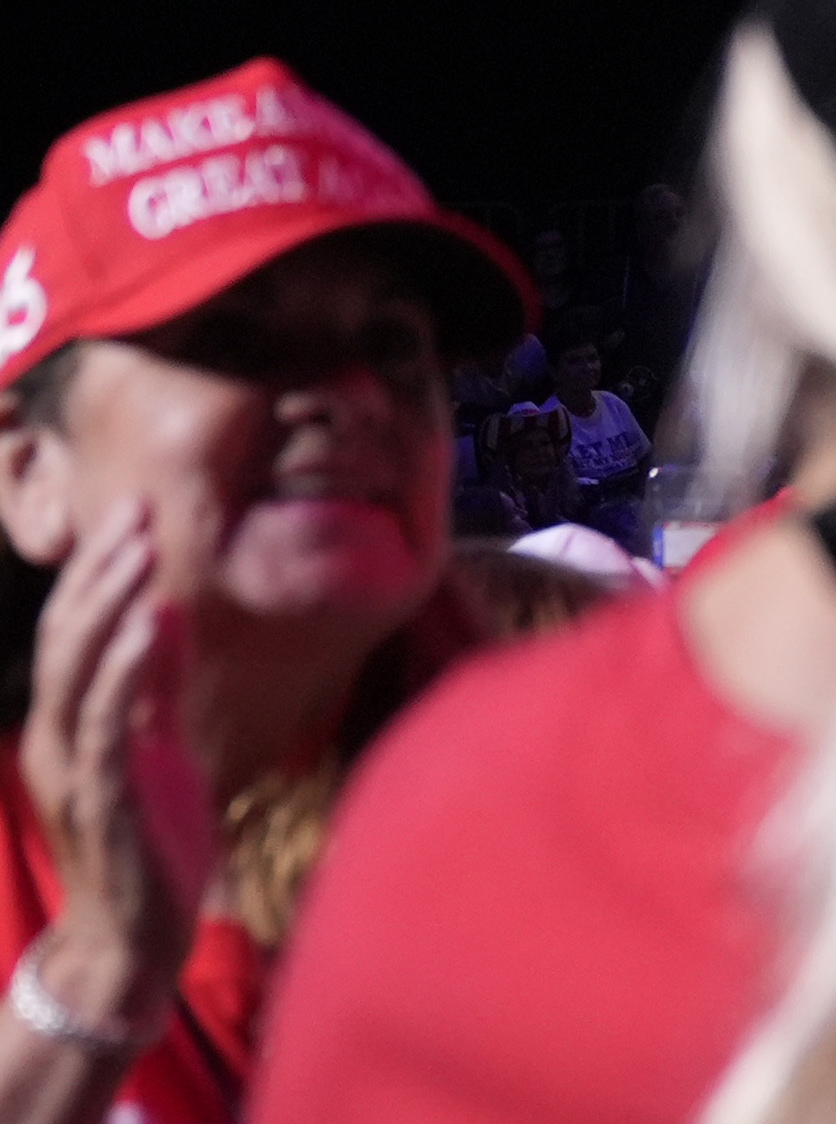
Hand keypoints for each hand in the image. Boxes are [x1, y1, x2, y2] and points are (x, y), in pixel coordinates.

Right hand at [17, 504, 210, 1036]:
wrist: (138, 934)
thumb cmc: (150, 837)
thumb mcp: (158, 743)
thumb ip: (159, 682)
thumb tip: (166, 609)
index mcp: (70, 724)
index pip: (75, 633)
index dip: (98, 572)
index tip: (132, 512)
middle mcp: (58, 739)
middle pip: (69, 639)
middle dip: (101, 572)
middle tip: (135, 511)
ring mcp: (75, 770)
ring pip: (80, 671)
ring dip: (110, 605)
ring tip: (142, 550)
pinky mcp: (104, 799)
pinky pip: (109, 723)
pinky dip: (130, 669)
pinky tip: (156, 624)